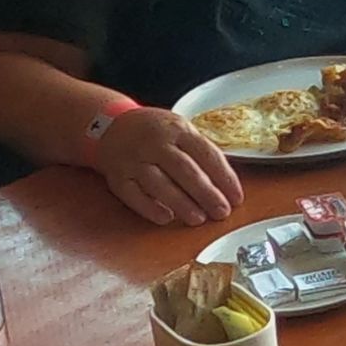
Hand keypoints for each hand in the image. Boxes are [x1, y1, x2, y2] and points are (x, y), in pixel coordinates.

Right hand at [94, 107, 243, 225]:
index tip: (237, 197)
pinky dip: (149, 208)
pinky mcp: (117, 176)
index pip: (206, 154)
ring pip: (160, 184)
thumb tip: (226, 183)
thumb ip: (200, 151)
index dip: (224, 178)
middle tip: (222, 212)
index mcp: (177, 129)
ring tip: (199, 219)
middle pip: (185, 171)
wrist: (109, 126)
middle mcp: (155, 143)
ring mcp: (134, 160)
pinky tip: (166, 218)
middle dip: (206, 194)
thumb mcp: (179, 128)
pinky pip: (133, 195)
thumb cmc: (154, 131)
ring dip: (181, 204)